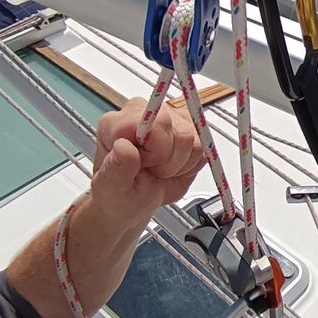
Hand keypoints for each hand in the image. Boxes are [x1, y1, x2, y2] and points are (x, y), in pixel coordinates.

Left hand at [90, 98, 206, 225]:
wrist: (133, 202)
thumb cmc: (119, 194)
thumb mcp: (113, 189)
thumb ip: (117, 167)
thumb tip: (123, 147)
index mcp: (118, 123)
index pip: (152, 121)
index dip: (156, 149)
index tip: (146, 165)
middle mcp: (145, 115)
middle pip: (179, 130)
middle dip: (170, 160)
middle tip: (153, 171)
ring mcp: (169, 119)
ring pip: (194, 138)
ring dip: (181, 164)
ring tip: (161, 171)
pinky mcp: (189, 130)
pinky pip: (204, 147)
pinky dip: (192, 165)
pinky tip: (174, 169)